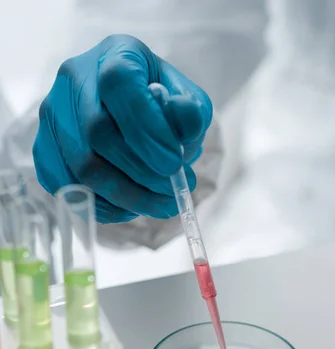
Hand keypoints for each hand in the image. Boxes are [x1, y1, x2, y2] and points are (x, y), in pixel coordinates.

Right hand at [33, 35, 212, 222]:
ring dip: (127, 196)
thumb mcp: (189, 103)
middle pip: (98, 133)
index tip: (174, 164)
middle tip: (173, 192)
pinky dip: (103, 206)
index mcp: (116, 55)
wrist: (132, 114)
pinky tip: (131, 207)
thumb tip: (181, 121)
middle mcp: (75, 79)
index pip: (119, 85)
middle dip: (142, 172)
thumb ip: (190, 113)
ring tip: (160, 204)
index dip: (147, 129)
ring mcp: (54, 114)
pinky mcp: (44, 149)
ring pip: (82, 167)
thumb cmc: (161, 107)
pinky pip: (68, 187)